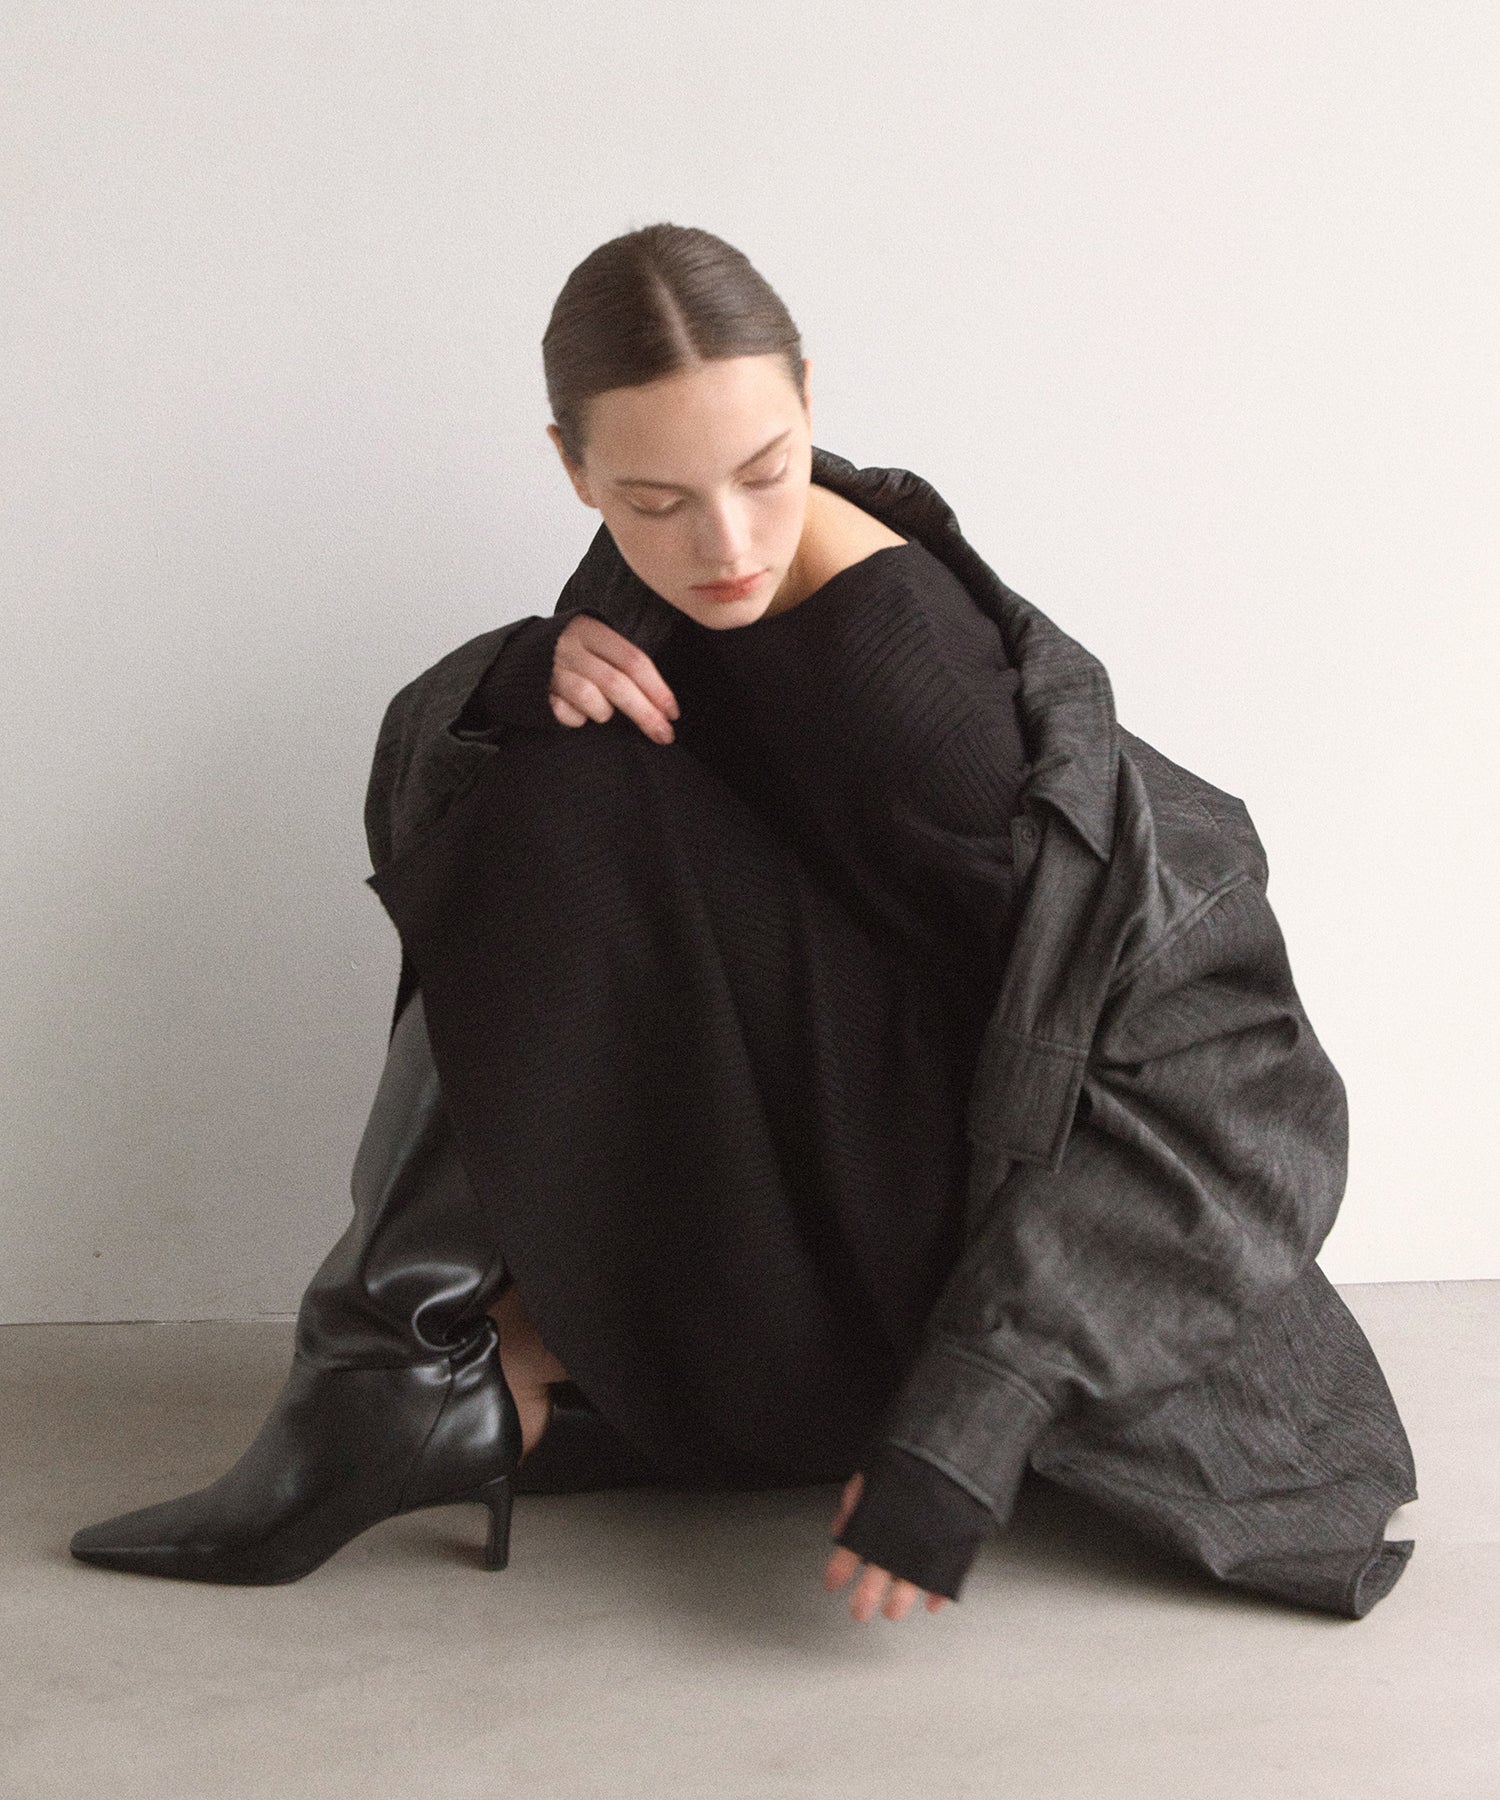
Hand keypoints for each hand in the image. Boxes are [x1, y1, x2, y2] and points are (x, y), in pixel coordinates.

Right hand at [548, 613, 680, 744]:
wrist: (511, 657)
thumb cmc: (565, 654)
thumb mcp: (592, 644)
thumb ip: (620, 663)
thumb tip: (661, 703)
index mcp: (590, 630)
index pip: (633, 660)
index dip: (657, 689)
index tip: (672, 713)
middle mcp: (570, 647)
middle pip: (617, 683)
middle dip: (645, 713)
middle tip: (663, 734)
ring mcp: (551, 670)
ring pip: (592, 700)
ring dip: (604, 713)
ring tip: (601, 713)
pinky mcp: (535, 693)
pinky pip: (567, 715)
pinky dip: (576, 719)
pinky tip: (575, 713)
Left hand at [822, 1470, 953, 1621]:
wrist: (956, 1452)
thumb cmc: (913, 1458)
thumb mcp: (875, 1472)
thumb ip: (855, 1500)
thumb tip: (839, 1527)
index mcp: (875, 1522)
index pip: (847, 1554)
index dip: (837, 1572)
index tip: (831, 1583)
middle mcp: (899, 1543)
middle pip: (875, 1581)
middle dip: (865, 1599)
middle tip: (859, 1612)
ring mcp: (927, 1551)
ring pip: (909, 1588)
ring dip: (898, 1603)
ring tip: (892, 1612)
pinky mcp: (954, 1554)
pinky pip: (945, 1580)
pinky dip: (939, 1594)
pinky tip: (932, 1603)